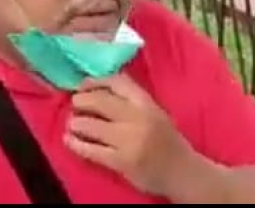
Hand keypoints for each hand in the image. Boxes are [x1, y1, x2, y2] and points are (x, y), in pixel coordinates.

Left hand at [65, 74, 195, 197]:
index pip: (116, 81)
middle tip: (75, 105)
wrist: (185, 173)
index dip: (94, 81)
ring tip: (73, 124)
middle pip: (98, 101)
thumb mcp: (152, 111)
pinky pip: (90, 150)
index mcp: (147, 103)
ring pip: (90, 125)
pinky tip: (69, 140)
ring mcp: (129, 140)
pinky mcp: (122, 162)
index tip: (82, 86)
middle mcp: (138, 118)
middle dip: (81, 101)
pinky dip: (75, 143)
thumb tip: (90, 86)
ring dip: (75, 123)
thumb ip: (127, 99)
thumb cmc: (165, 139)